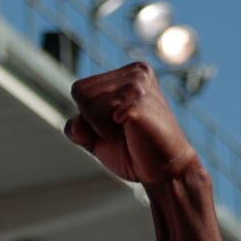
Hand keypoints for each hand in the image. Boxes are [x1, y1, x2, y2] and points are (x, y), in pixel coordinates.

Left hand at [63, 61, 203, 185]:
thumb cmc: (133, 151)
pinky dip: (105, 132)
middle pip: (79, 92)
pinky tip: (130, 133)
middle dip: (92, 119)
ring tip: (127, 131)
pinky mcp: (136, 99)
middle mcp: (135, 71)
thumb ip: (78, 126)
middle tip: (122, 130)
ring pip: (85, 102)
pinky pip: (96, 115)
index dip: (88, 115)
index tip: (116, 124)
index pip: (80, 88)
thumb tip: (75, 124)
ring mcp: (137, 83)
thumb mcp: (96, 136)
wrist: (165, 168)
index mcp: (129, 73)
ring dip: (99, 126)